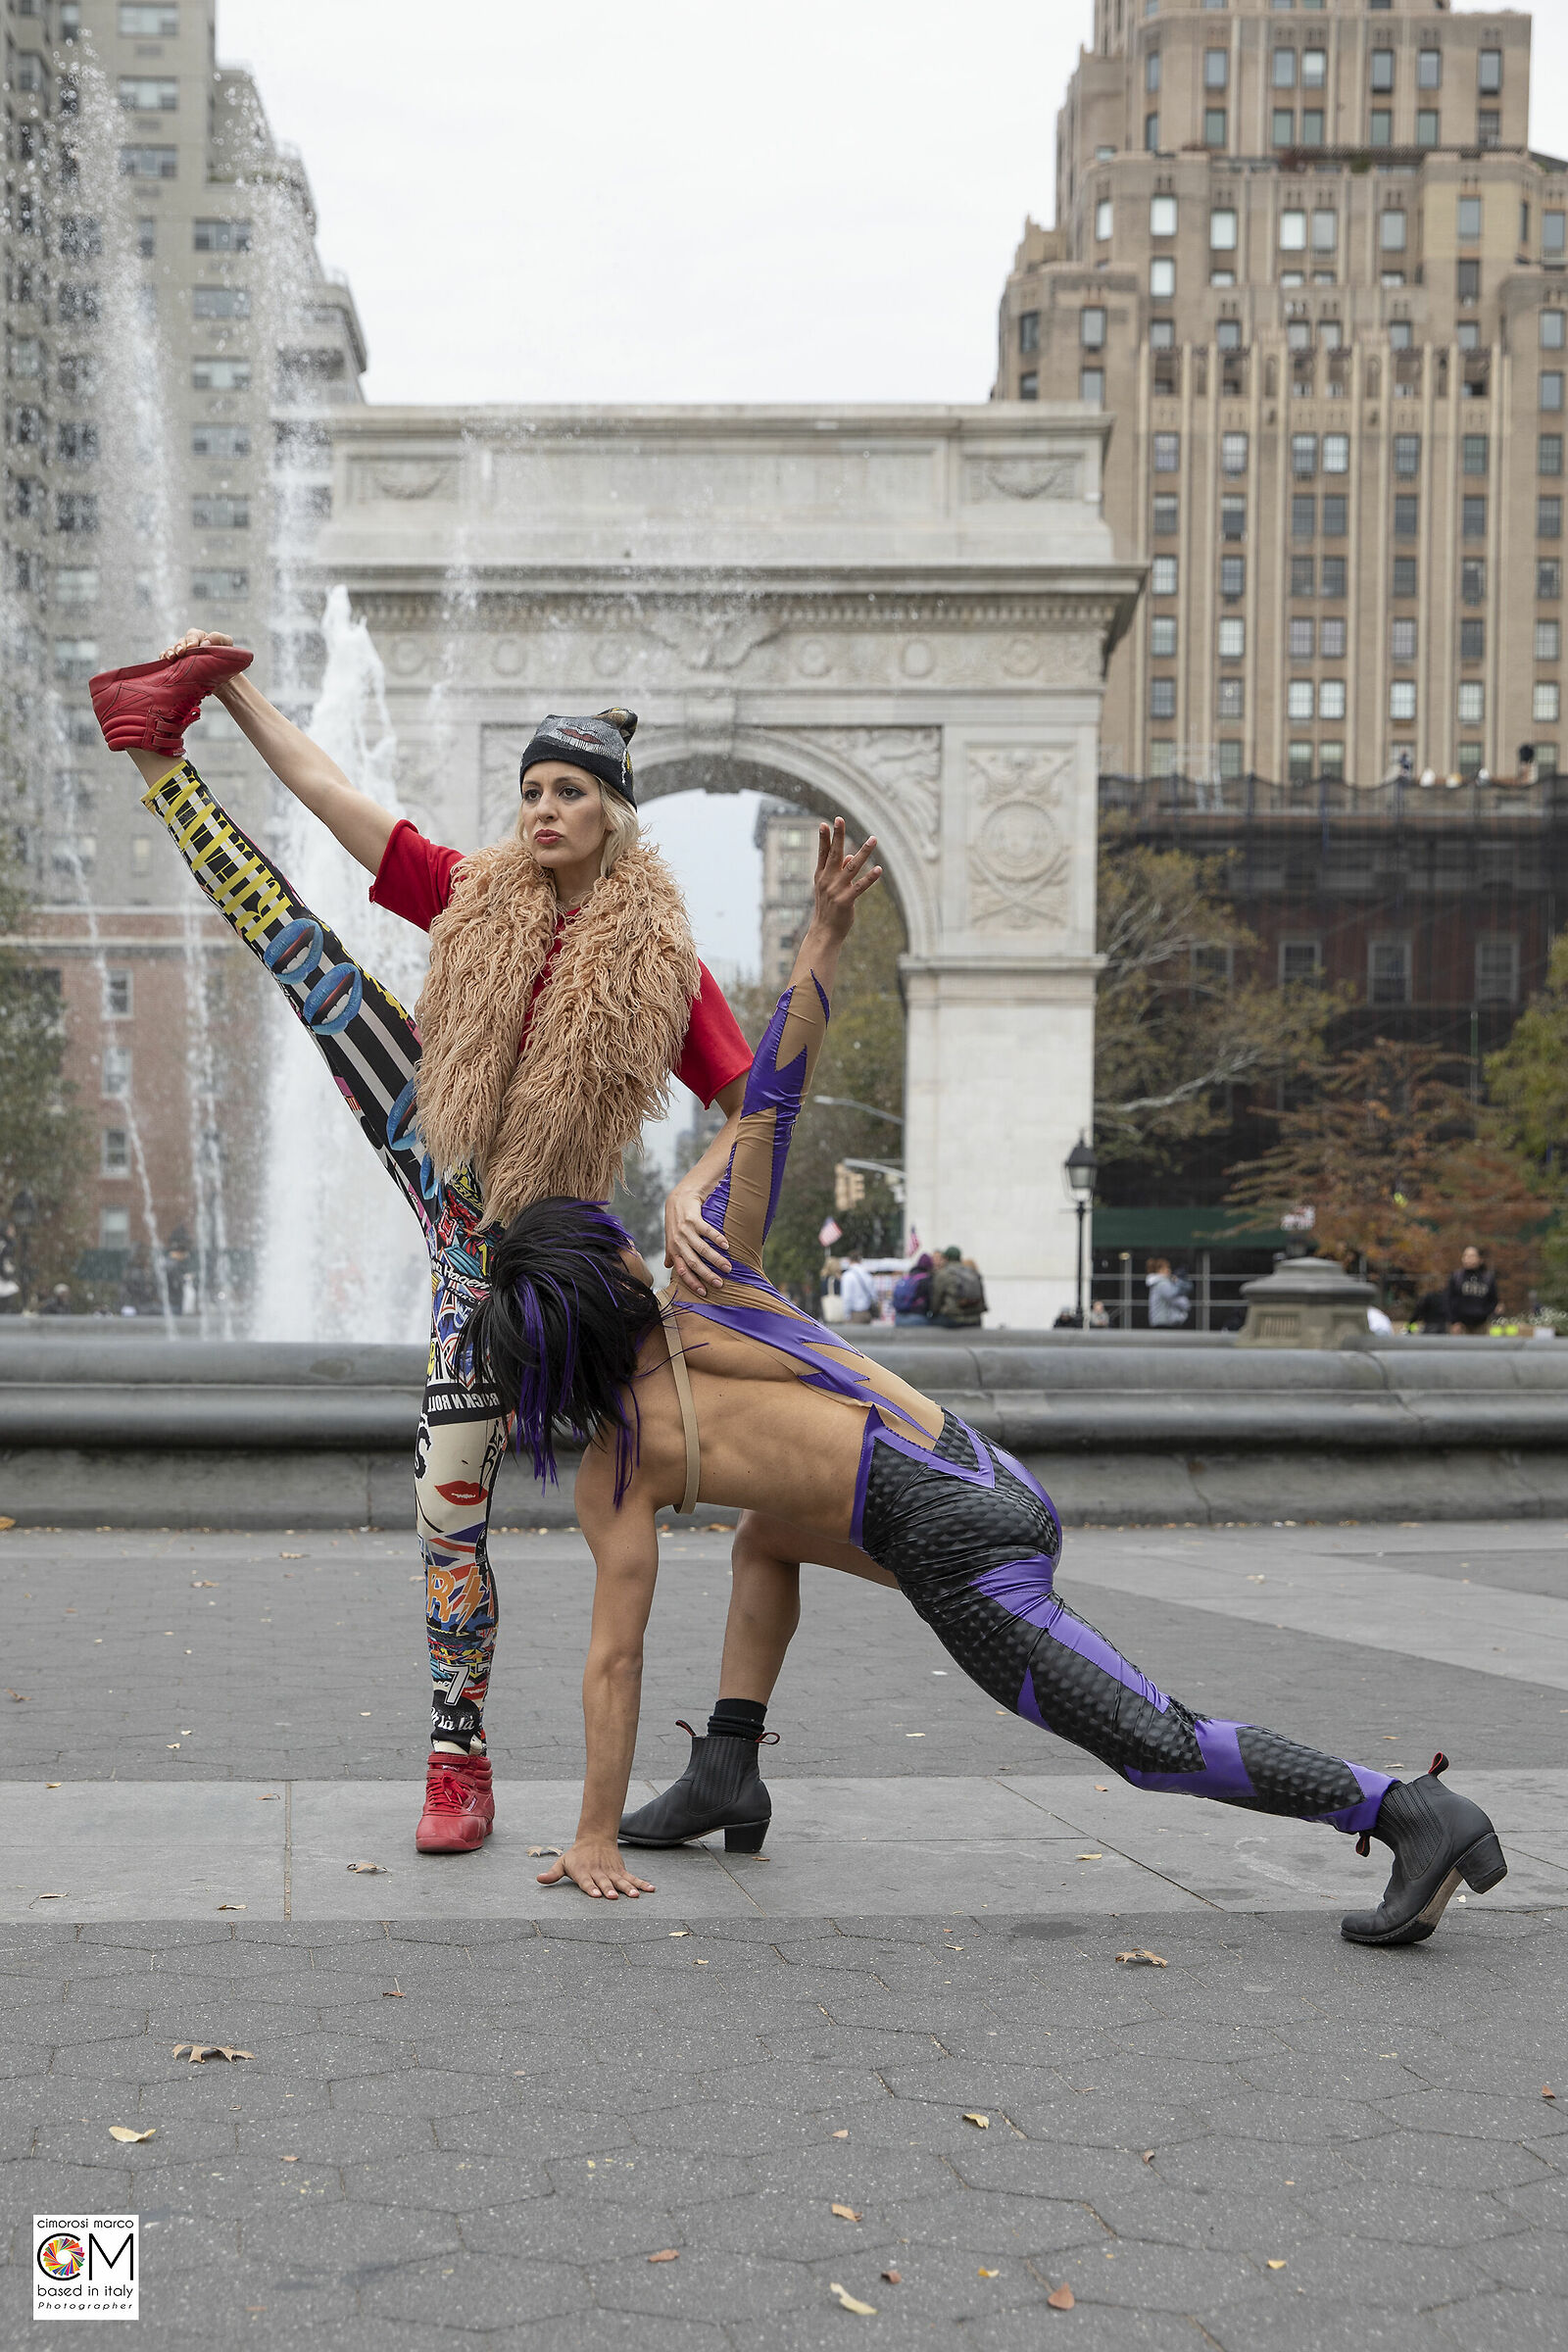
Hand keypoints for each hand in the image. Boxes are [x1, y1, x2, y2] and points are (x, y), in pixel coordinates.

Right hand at [160, 628, 235, 657]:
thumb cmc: (224, 658)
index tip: (192, 647)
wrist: (221, 677)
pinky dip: (163, 659)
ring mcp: (180, 654)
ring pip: (172, 650)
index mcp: (199, 637)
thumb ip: (218, 638)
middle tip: (181, 653)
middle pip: (180, 642)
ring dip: (170, 653)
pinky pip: (165, 659)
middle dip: (179, 646)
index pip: (192, 635)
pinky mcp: (176, 664)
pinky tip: (164, 662)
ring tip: (171, 658)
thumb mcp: (227, 645)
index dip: (191, 640)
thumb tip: (204, 643)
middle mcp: (187, 644)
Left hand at [537, 1838, 655, 1899]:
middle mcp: (598, 1872)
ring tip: (635, 1895)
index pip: (587, 1882)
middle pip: (604, 1882)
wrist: (595, 1837)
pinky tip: (651, 1889)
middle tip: (613, 1897)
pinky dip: (641, 1883)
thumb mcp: (563, 1862)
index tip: (595, 1894)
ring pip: (620, 1881)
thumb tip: (538, 1879)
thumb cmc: (576, 1855)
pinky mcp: (620, 1870)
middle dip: (608, 1889)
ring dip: (628, 1888)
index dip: (590, 1888)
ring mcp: (611, 1871)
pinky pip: (632, 1878)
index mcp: (583, 1872)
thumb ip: (553, 1874)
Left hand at [664, 1172, 729, 1297]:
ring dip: (716, 1260)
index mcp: (674, 1249)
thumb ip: (671, 1252)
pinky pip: (707, 1231)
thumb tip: (668, 1266)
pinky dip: (717, 1239)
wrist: (679, 1198)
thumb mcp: (671, 1237)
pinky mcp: (694, 1219)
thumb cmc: (676, 1220)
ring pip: (702, 1249)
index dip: (692, 1282)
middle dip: (707, 1275)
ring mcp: (686, 1230)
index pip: (683, 1270)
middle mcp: (679, 1242)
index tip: (704, 1292)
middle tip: (720, 1284)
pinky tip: (727, 1246)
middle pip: (694, 1262)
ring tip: (728, 1268)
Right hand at [810, 818, 881, 942]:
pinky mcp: (846, 900)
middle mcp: (827, 880)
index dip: (823, 839)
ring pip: (852, 866)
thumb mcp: (829, 889)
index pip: (822, 854)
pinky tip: (879, 869)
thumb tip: (848, 857)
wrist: (824, 932)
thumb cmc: (828, 909)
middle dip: (837, 836)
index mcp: (821, 876)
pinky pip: (861, 886)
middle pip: (834, 854)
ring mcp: (836, 890)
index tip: (825, 823)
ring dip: (864, 852)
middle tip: (840, 819)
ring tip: (874, 839)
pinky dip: (870, 878)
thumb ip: (837, 872)